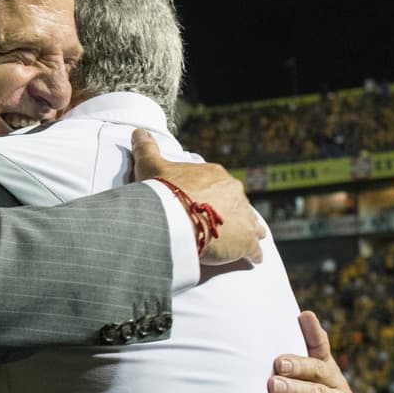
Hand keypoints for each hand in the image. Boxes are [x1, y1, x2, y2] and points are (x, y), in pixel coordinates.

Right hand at [131, 129, 264, 265]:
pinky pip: (255, 249)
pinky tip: (252, 260)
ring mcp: (244, 216)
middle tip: (220, 227)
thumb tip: (138, 132)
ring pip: (252, 224)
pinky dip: (254, 254)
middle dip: (232, 214)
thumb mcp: (150, 165)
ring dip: (248, 232)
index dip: (213, 196)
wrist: (174, 218)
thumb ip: (146, 148)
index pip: (219, 185)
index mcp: (215, 175)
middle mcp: (234, 192)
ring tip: (240, 243)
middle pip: (237, 204)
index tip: (205, 205)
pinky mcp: (246, 241)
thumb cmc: (163, 190)